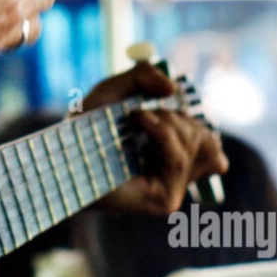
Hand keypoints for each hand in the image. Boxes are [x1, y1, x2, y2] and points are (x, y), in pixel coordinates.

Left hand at [82, 61, 228, 214]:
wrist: (64, 153)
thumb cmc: (85, 128)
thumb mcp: (115, 90)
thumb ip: (144, 76)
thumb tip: (172, 89)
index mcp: (171, 159)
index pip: (212, 150)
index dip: (202, 128)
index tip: (173, 113)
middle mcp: (174, 178)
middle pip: (206, 142)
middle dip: (176, 117)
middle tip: (142, 115)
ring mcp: (171, 191)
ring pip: (192, 144)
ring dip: (166, 120)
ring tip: (136, 118)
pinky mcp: (164, 200)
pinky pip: (178, 157)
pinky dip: (161, 132)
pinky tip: (140, 120)